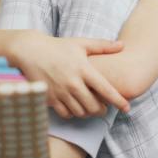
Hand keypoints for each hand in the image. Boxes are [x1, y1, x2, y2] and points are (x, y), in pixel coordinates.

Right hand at [11, 31, 128, 118]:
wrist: (30, 51)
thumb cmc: (57, 47)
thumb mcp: (81, 43)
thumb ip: (102, 46)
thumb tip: (122, 45)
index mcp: (84, 69)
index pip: (106, 90)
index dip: (119, 101)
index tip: (127, 108)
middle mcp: (73, 83)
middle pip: (94, 106)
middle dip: (102, 110)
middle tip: (104, 109)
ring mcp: (61, 92)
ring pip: (81, 112)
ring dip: (88, 113)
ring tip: (90, 108)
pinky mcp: (50, 98)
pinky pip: (66, 114)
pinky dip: (73, 113)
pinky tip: (74, 108)